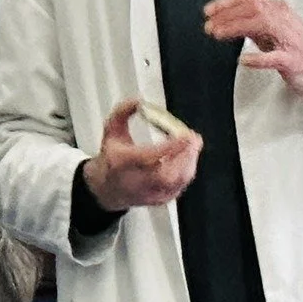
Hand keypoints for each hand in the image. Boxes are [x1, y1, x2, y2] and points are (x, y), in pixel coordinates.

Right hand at [83, 99, 201, 211]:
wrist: (108, 188)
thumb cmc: (113, 158)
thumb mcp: (111, 131)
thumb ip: (122, 112)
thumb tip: (139, 101)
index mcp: (121, 164)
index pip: (147, 158)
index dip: (169, 148)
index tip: (184, 135)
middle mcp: (134, 182)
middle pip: (165, 175)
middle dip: (184, 156)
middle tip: (193, 138)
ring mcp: (148, 194)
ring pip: (176, 182)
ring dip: (189, 161)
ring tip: (193, 144)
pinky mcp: (160, 200)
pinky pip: (179, 187)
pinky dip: (187, 170)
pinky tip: (188, 157)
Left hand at [203, 0, 302, 109]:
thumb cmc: (299, 51)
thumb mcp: (273, 32)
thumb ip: (254, 25)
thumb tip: (229, 20)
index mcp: (279, 11)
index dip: (226, 2)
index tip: (209, 11)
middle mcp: (284, 20)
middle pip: (253, 7)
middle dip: (227, 14)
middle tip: (210, 25)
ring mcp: (290, 39)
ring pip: (261, 23)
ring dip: (235, 28)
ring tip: (220, 35)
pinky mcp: (293, 59)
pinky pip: (274, 57)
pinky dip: (257, 58)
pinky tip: (244, 60)